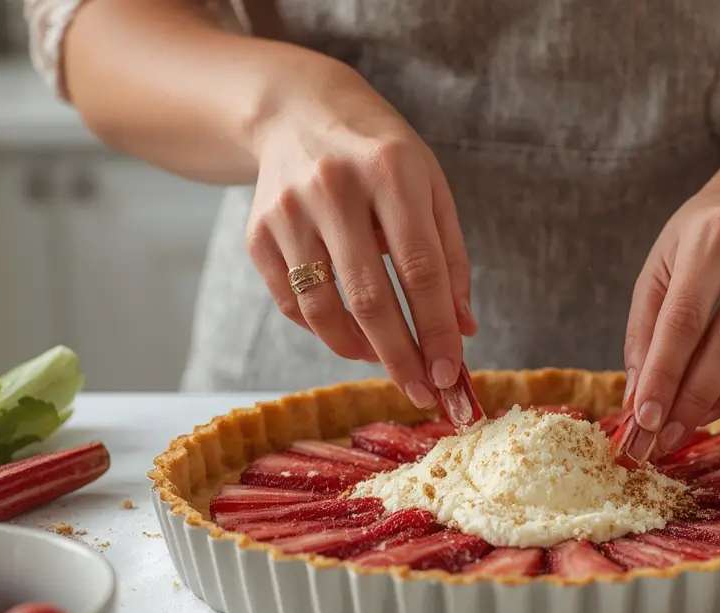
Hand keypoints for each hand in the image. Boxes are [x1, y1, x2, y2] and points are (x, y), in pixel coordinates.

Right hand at [244, 62, 475, 409]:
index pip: (421, 270)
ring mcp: (288, 211)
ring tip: (385, 359)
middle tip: (421, 392)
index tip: (449, 374)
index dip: (436, 331)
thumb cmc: (381, 158)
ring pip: (323, 310)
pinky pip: (291, 303)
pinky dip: (323, 329)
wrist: (299, 112)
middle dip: (399, 358)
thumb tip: (463, 330)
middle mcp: (334, 188)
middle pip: (369, 298)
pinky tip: (348, 330)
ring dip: (358, 350)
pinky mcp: (257, 233)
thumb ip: (451, 258)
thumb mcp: (431, 189)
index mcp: (392, 172)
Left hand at [622, 183, 719, 460]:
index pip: (685, 319)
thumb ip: (646, 331)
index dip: (664, 375)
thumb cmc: (706, 241)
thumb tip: (639, 401)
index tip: (645, 419)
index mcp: (716, 235)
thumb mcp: (662, 266)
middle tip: (668, 434)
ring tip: (698, 417)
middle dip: (695, 399)